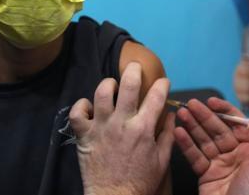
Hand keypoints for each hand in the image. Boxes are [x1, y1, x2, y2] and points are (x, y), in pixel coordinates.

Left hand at [69, 62, 174, 194]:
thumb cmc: (140, 182)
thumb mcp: (162, 161)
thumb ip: (168, 135)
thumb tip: (171, 115)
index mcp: (144, 129)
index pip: (156, 97)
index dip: (162, 84)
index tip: (163, 81)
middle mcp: (122, 123)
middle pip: (128, 85)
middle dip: (134, 70)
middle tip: (135, 67)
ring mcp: (101, 127)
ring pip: (101, 93)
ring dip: (108, 84)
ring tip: (112, 85)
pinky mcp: (84, 135)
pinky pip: (77, 112)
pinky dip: (82, 105)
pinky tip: (89, 107)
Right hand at [174, 98, 248, 194]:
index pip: (238, 125)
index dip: (225, 111)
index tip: (211, 102)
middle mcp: (236, 156)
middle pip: (218, 130)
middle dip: (203, 116)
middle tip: (189, 104)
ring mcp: (219, 165)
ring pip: (204, 140)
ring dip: (192, 126)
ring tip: (180, 114)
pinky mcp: (205, 175)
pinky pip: (194, 156)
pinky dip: (185, 144)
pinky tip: (178, 133)